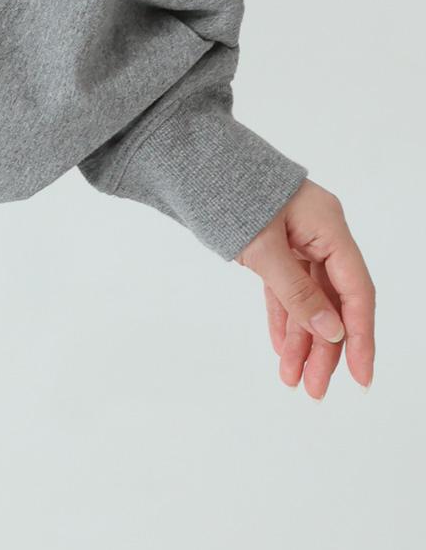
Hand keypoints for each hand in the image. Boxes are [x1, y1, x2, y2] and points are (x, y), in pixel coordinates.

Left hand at [234, 179, 374, 399]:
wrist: (189, 160)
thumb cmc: (227, 191)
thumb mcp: (262, 247)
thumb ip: (297, 291)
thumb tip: (333, 333)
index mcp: (328, 226)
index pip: (356, 290)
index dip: (360, 336)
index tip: (360, 377)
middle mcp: (319, 233)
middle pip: (333, 300)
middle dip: (325, 347)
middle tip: (314, 390)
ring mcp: (297, 239)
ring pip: (308, 298)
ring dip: (301, 338)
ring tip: (292, 378)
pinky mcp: (275, 245)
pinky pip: (285, 287)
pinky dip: (283, 316)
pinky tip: (281, 349)